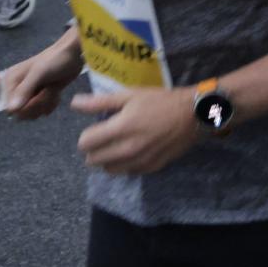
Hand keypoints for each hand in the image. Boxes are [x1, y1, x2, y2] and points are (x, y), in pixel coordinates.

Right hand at [5, 38, 84, 119]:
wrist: (73, 54)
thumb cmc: (55, 59)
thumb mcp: (39, 73)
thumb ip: (24, 90)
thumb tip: (11, 110)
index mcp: (11, 81)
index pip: (11, 108)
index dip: (26, 107)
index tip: (37, 97)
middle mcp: (17, 88)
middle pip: (22, 113)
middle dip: (38, 105)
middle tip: (47, 91)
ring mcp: (30, 93)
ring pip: (34, 113)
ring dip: (46, 103)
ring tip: (53, 90)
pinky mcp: (41, 96)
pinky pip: (43, 110)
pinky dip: (52, 104)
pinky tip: (57, 93)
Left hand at [70, 89, 199, 174]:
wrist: (193, 115)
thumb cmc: (161, 101)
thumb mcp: (130, 95)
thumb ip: (100, 102)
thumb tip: (74, 103)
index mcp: (120, 129)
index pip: (85, 143)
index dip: (86, 135)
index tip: (96, 128)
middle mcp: (127, 149)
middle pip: (93, 160)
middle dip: (94, 148)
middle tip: (106, 137)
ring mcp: (140, 161)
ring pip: (108, 169)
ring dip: (107, 158)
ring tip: (118, 145)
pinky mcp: (151, 168)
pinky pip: (127, 172)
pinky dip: (125, 164)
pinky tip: (133, 151)